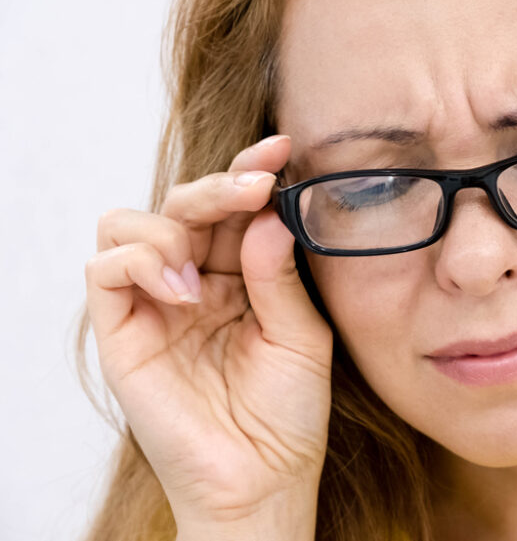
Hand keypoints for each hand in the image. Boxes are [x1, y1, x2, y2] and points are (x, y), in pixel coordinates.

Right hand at [85, 136, 330, 536]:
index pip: (233, 211)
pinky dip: (141, 262)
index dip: (250, 172)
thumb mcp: (301, 336)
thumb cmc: (288, 415)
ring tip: (208, 267)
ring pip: (130, 223)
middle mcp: (193, 283)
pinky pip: (105, 270)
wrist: (263, 479)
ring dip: (171, 223)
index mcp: (240, 279)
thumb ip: (279, 275)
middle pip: (183, 205)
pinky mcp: (120, 333)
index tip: (282, 147)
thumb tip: (266, 213)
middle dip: (218, 185)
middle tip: (255, 185)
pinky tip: (184, 291)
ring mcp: (153, 306)